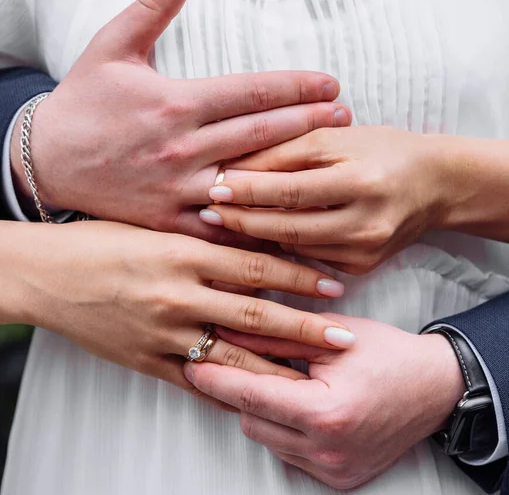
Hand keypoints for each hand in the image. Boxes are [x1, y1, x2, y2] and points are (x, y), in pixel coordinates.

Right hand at [2, 221, 352, 408]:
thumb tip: (255, 244)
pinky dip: (227, 392)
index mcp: (184, 253)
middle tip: (343, 338)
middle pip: (255, 314)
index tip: (333, 285)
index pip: (256, 266)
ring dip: (276, 367)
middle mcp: (178, 294)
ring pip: (231, 355)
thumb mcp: (157, 227)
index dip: (299, 276)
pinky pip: (194, 382)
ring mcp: (162, 332)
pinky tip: (254, 399)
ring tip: (312, 376)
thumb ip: (206, 239)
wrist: (47, 272)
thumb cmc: (101, 241)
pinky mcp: (145, 360)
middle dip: (304, 328)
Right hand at [10, 0, 350, 243]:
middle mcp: (184, 148)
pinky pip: (222, 227)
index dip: (295, 87)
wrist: (44, 161)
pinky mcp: (171, 222)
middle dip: (309, 124)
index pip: (250, 93)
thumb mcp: (112, 49)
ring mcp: (180, 188)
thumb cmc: (83, 105)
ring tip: (332, 168)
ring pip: (249, 183)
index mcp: (177, 104)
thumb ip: (150, 10)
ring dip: (294, 175)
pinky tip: (289, 225)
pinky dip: (256, 227)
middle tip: (346, 118)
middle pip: (260, 135)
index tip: (329, 84)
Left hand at [184, 314, 464, 488]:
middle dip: (242, 392)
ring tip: (284, 382)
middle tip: (245, 363)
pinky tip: (301, 405)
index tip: (192, 364)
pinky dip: (286, 430)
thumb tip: (230, 331)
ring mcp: (334, 470)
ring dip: (265, 412)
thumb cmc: (389, 355)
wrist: (435, 388)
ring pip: (268, 440)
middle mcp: (327, 449)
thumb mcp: (333, 335)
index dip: (216, 378)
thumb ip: (277, 336)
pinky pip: (290, 455)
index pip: (251, 395)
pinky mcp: (339, 479)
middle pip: (252, 421)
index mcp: (325, 411)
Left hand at [199, 126, 445, 272]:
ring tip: (224, 223)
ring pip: (296, 248)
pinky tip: (259, 237)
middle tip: (207, 212)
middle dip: (243, 220)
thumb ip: (288, 151)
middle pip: (289, 227)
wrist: (433, 185)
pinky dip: (283, 248)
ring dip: (257, 236)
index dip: (248, 190)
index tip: (213, 186)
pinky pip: (311, 258)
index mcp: (361, 182)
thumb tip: (234, 167)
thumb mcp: (337, 138)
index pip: (291, 190)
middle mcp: (366, 223)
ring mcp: (366, 251)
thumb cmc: (382, 150)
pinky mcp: (363, 266)